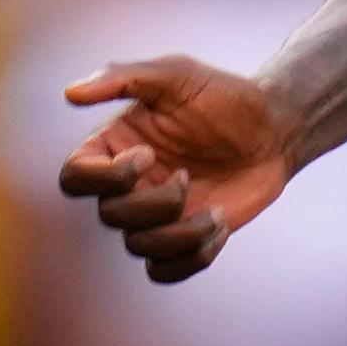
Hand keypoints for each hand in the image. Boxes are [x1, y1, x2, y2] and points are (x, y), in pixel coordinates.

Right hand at [57, 57, 302, 282]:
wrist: (276, 126)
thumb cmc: (224, 95)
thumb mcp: (176, 75)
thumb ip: (124, 77)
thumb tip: (70, 93)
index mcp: (115, 147)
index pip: (75, 177)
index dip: (102, 177)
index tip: (146, 154)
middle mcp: (128, 185)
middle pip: (110, 215)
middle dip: (152, 203)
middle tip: (188, 177)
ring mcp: (156, 215)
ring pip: (139, 246)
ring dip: (179, 234)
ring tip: (215, 213)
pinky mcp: (184, 237)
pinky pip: (164, 270)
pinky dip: (190, 258)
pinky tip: (220, 228)